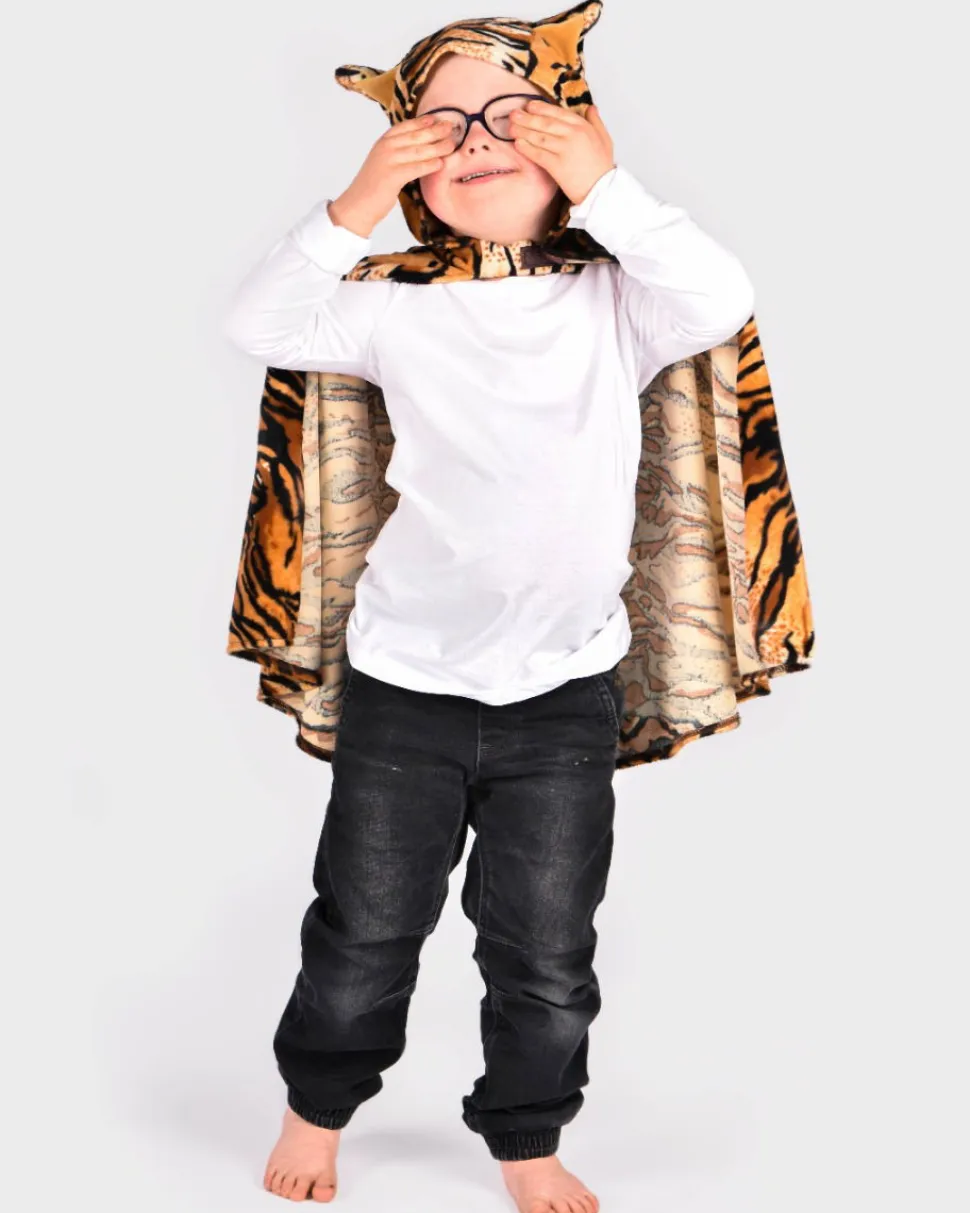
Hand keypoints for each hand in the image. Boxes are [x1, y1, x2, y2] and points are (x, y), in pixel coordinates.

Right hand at [329, 114, 458, 236]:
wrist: (358, 204)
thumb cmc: (374, 186)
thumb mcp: (384, 161)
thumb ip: (398, 151)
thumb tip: (420, 145)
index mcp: (383, 142)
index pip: (406, 126)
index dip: (423, 121)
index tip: (437, 119)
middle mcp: (385, 147)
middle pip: (415, 135)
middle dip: (435, 131)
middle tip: (451, 128)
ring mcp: (388, 160)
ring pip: (419, 151)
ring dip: (438, 147)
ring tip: (452, 146)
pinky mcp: (392, 176)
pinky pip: (416, 168)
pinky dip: (430, 165)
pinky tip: (441, 164)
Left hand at [508, 100, 614, 205]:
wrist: (602, 189)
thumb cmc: (602, 166)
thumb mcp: (605, 139)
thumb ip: (596, 122)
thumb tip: (591, 108)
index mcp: (583, 126)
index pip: (558, 113)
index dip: (541, 108)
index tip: (529, 106)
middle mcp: (572, 134)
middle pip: (545, 123)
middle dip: (527, 118)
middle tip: (513, 115)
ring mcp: (564, 149)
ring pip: (539, 136)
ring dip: (523, 131)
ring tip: (510, 128)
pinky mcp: (557, 165)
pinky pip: (538, 154)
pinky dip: (526, 149)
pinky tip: (517, 144)